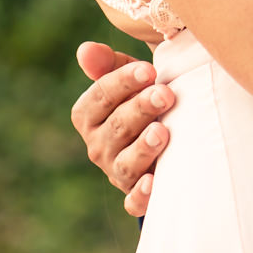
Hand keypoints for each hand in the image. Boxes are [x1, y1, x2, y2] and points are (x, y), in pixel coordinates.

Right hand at [73, 42, 174, 217]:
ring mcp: (115, 172)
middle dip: (141, 109)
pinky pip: (132, 202)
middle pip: (116, 127)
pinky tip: (153, 182)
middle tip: (166, 94)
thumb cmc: (142, 98)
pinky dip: (141, 196)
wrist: (163, 133)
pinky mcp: (134, 195)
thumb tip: (86, 50)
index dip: (123, 82)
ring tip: (163, 131)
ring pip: (124, 164)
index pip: (100, 97)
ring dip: (143, 148)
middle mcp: (97, 146)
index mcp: (88, 115)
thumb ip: (107, 63)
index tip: (149, 70)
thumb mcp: (127, 77)